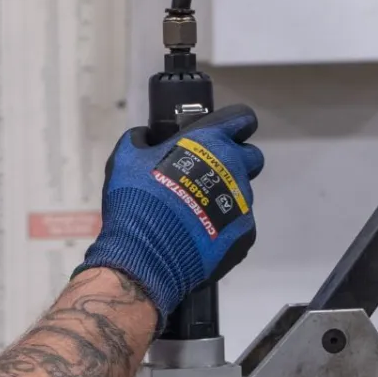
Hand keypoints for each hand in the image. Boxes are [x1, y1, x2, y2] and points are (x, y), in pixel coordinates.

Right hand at [78, 105, 262, 318]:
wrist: (146, 258)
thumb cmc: (137, 199)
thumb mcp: (125, 158)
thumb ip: (140, 139)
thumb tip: (147, 137)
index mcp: (210, 142)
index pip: (242, 118)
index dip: (234, 123)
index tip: (220, 133)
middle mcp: (235, 169)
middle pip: (252, 156)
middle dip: (235, 160)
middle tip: (206, 174)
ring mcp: (243, 204)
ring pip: (242, 193)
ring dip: (223, 197)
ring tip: (194, 213)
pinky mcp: (245, 234)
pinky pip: (238, 224)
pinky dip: (222, 227)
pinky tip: (198, 235)